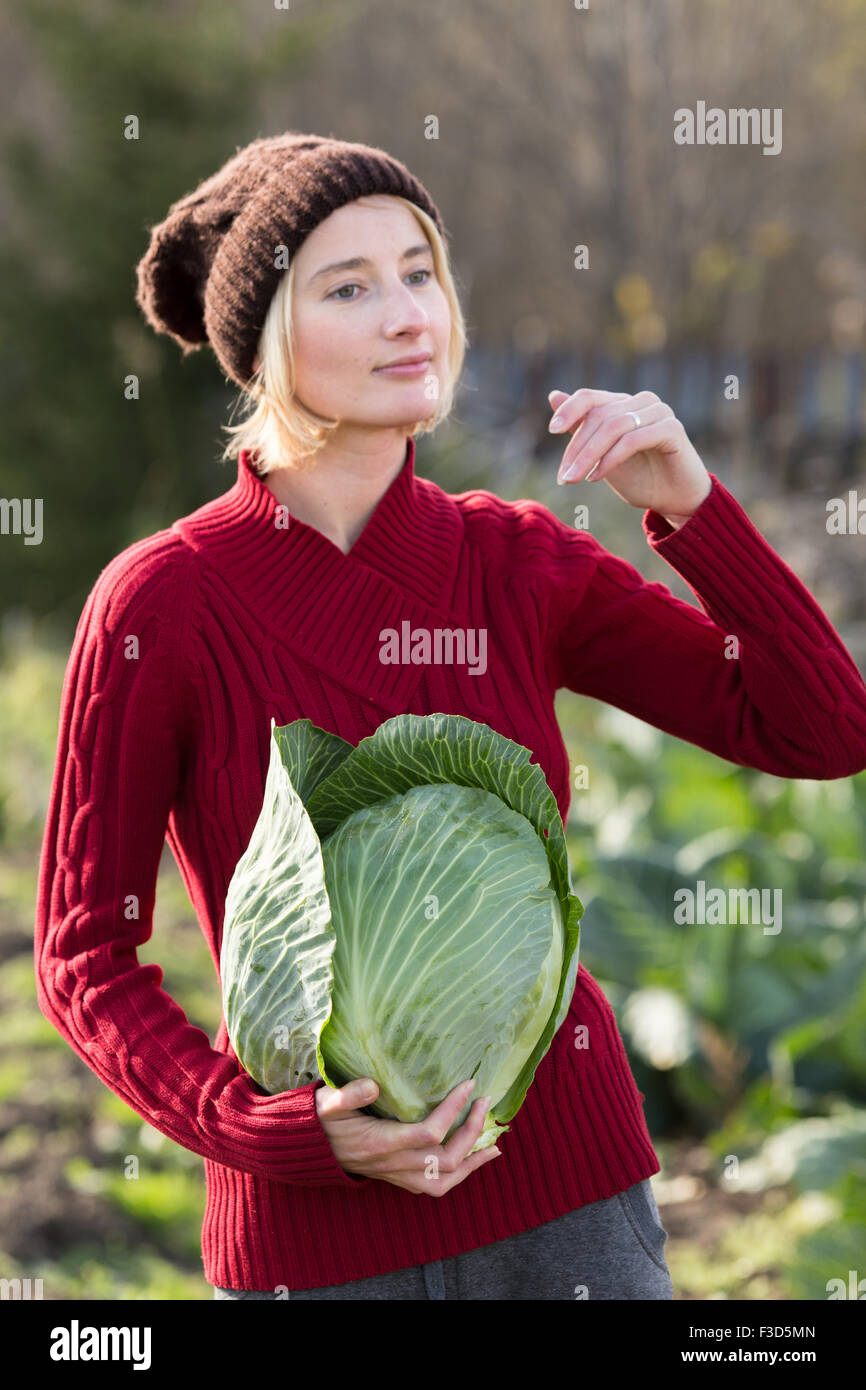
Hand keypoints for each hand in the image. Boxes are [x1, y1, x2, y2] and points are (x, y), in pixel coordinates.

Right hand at [315, 1077, 501, 1195]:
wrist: (311, 1149)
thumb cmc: (321, 1120)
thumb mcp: (327, 1103)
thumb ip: (347, 1095)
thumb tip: (373, 1085)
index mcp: (381, 1143)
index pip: (428, 1133)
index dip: (453, 1110)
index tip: (469, 1084)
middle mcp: (393, 1164)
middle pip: (445, 1159)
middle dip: (471, 1130)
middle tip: (485, 1101)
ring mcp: (397, 1174)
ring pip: (445, 1181)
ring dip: (473, 1162)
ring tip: (494, 1142)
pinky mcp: (399, 1178)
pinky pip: (436, 1186)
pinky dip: (460, 1175)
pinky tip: (474, 1159)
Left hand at [548, 388, 711, 521]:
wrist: (675, 500)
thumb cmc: (641, 478)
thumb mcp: (602, 455)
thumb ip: (582, 428)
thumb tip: (554, 395)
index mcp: (624, 404)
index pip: (589, 397)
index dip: (569, 410)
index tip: (552, 430)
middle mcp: (642, 402)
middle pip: (598, 416)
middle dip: (576, 448)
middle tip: (564, 477)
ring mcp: (659, 412)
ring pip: (613, 427)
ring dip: (588, 455)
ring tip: (574, 479)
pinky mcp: (672, 428)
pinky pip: (632, 439)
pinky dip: (611, 459)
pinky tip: (596, 477)